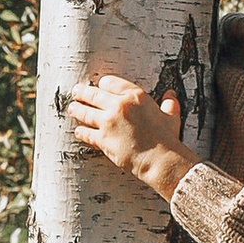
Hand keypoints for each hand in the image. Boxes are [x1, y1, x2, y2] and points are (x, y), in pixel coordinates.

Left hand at [66, 76, 199, 208]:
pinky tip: (78, 131)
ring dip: (76, 110)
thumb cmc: (167, 139)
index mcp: (136, 96)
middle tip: (76, 92)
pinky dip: (81, 132)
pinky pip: (86, 133)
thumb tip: (171, 94)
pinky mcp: (103, 139)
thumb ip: (169, 104)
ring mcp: (109, 122)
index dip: (103, 84)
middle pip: (93, 94)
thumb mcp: (171, 117)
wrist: (160, 160)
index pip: (111, 82)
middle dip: (82, 93)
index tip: (99, 86)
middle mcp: (120, 106)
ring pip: (85, 112)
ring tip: (72, 108)